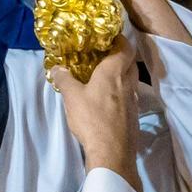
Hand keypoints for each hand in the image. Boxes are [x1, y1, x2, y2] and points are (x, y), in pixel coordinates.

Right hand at [50, 38, 139, 187]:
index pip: (126, 48)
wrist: (112, 154)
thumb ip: (65, 79)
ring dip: (121, 76)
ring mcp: (134, 101)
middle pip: (130, 63)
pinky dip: (121, 93)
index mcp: (114, 72)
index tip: (110, 37)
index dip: (121, 39)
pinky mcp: (134, 117)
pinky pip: (129, 97)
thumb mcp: (71, 97)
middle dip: (121, 56)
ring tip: (104, 78)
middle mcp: (128, 83)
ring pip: (131, 81)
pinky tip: (108, 101)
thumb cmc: (92, 119)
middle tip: (104, 56)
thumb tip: (57, 67)